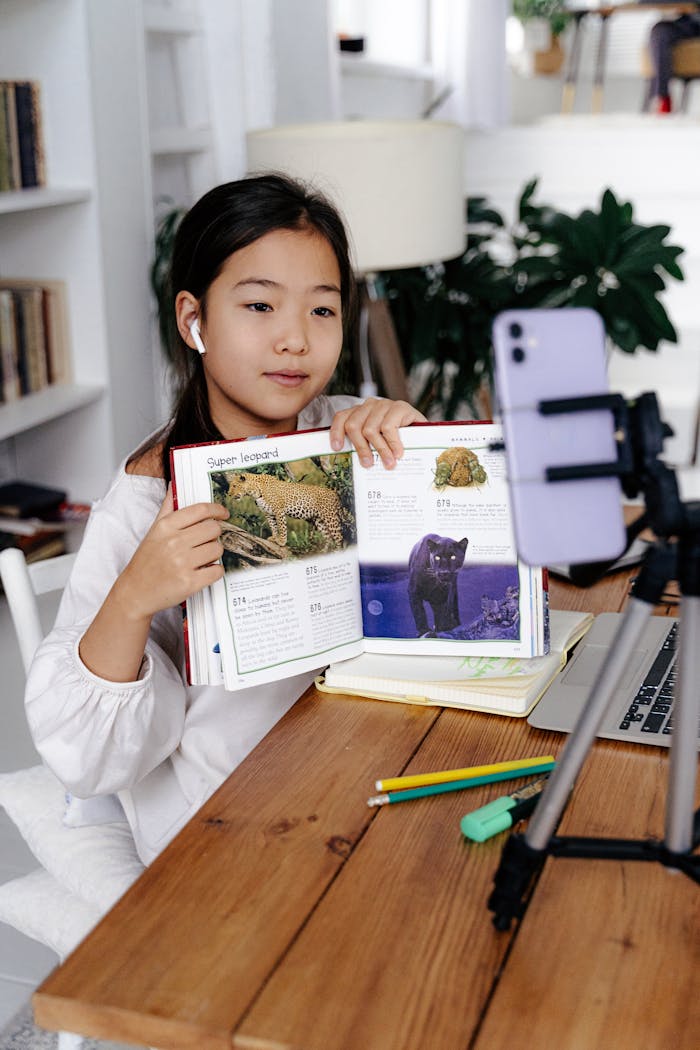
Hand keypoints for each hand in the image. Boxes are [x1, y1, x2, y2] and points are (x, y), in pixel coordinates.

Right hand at [117, 485, 229, 621]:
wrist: (135, 592)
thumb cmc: (146, 560)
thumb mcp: (153, 531)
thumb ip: (167, 508)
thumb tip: (175, 484)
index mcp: (166, 527)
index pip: (201, 510)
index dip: (217, 510)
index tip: (223, 514)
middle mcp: (174, 542)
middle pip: (213, 529)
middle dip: (214, 535)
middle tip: (206, 541)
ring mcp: (182, 563)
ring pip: (217, 550)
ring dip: (214, 554)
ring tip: (201, 558)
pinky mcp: (190, 583)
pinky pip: (217, 570)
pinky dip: (214, 571)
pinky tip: (203, 571)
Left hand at [329, 398, 426, 468]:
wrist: (426, 435)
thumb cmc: (398, 442)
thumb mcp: (377, 443)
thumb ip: (365, 445)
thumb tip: (353, 463)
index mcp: (360, 412)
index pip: (342, 418)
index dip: (336, 432)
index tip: (337, 448)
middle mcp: (370, 405)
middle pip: (354, 426)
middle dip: (361, 448)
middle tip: (368, 465)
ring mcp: (385, 405)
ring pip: (370, 429)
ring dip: (380, 450)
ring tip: (388, 463)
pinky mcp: (400, 407)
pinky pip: (388, 427)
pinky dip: (392, 443)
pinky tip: (398, 454)